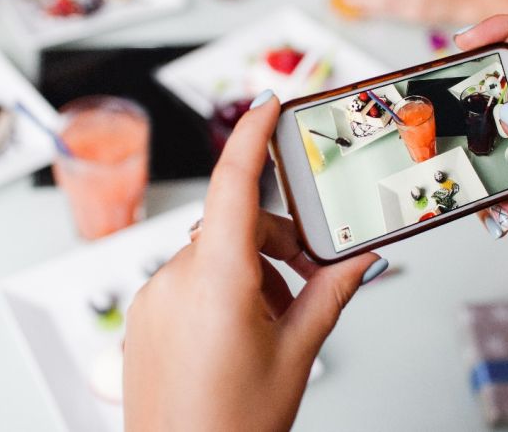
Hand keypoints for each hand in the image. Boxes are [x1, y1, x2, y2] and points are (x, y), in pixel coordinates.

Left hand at [123, 92, 387, 430]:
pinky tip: (241, 332)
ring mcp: (154, 298)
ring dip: (251, 272)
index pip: (233, 184)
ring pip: (214, 255)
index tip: (266, 107)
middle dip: (278, 244)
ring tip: (274, 323)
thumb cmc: (231, 426)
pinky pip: (190, 279)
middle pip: (235, 226)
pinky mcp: (146, 315)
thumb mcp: (296, 355)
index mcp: (216, 282)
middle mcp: (175, 280)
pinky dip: (222, 289)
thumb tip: (361, 260)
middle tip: (311, 279)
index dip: (250, 137)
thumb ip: (330, 295)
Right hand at [458, 16, 507, 281]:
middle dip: (471, 87)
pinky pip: (481, 160)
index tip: (468, 39)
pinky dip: (477, 183)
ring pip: (485, 120)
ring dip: (470, 147)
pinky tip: (499, 210)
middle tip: (447, 103)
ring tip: (472, 171)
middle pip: (504, 76)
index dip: (506, 29)